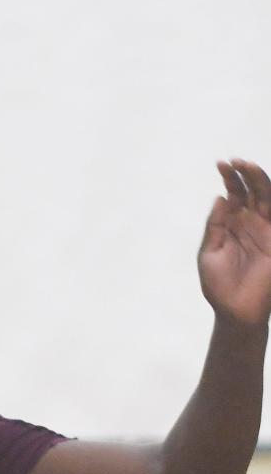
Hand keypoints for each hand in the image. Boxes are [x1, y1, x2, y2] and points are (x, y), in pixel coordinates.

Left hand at [198, 160, 270, 329]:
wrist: (236, 311)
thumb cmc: (219, 286)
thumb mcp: (209, 253)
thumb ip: (215, 226)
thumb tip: (220, 197)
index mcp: (232, 224)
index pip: (233, 194)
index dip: (229, 178)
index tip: (220, 164)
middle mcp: (250, 222)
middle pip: (250, 190)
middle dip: (243, 174)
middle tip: (234, 161)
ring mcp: (266, 229)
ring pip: (266, 196)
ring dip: (258, 179)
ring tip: (247, 166)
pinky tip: (263, 187)